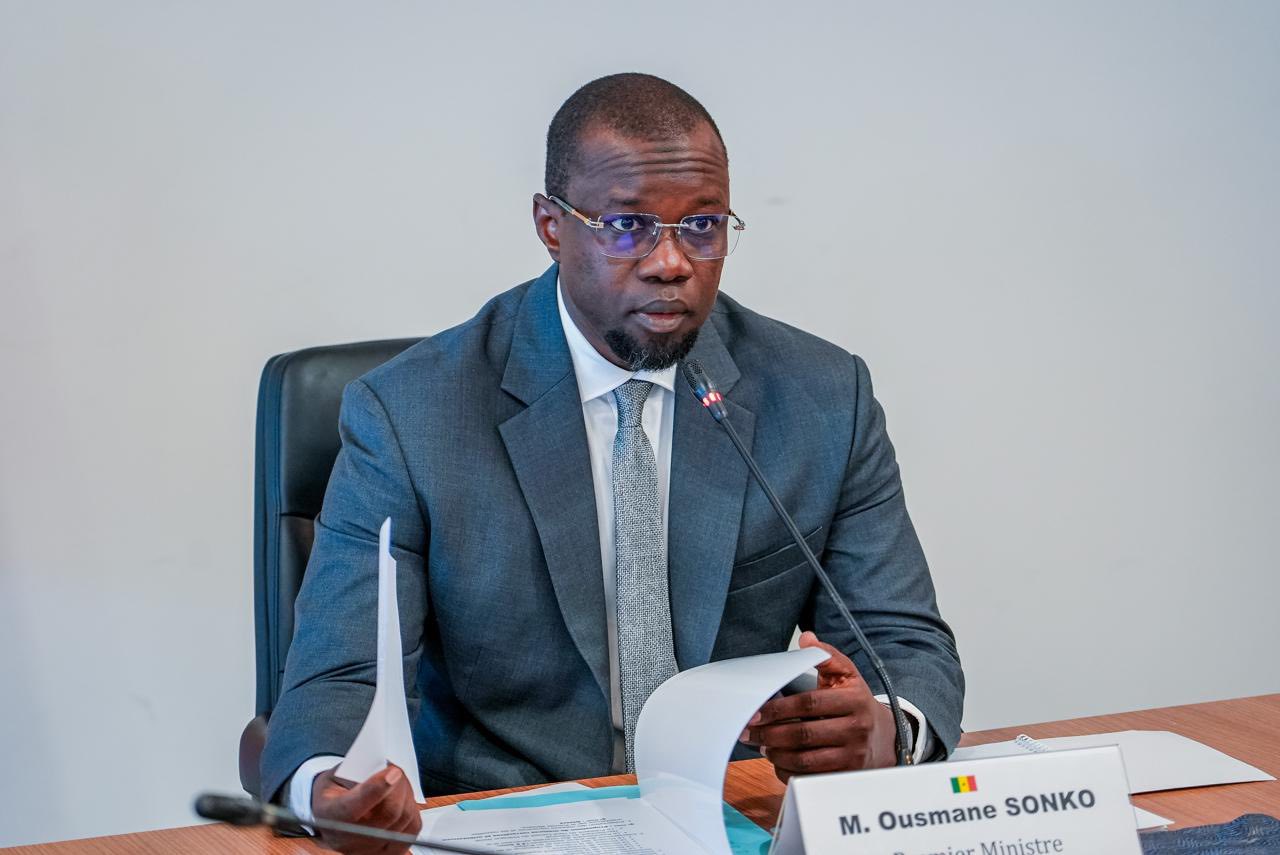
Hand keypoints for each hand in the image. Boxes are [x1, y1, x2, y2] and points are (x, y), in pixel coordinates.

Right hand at [311, 764, 421, 854]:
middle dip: (399, 786)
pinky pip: (412, 828)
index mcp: (329, 816)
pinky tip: (402, 800)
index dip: (375, 790)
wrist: (331, 817)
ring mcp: (368, 850)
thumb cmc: (336, 792)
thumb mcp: (336, 774)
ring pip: (404, 819)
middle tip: (394, 770)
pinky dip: (412, 809)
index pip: (352, 808)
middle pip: (388, 813)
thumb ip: (358, 770)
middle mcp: (346, 840)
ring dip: (406, 794)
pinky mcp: (387, 853)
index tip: (392, 772)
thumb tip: (386, 769)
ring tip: (397, 783)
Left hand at [741, 631, 897, 782]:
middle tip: (750, 733)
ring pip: (806, 760)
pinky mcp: (847, 775)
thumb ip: (826, 656)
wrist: (886, 737)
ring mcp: (853, 755)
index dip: (779, 709)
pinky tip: (778, 763)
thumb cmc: (856, 703)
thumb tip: (807, 639)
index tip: (756, 712)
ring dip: (777, 755)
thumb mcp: (847, 676)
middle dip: (771, 734)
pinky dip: (788, 772)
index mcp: (853, 699)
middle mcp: (856, 728)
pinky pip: (811, 778)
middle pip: (804, 735)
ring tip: (763, 746)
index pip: (809, 704)